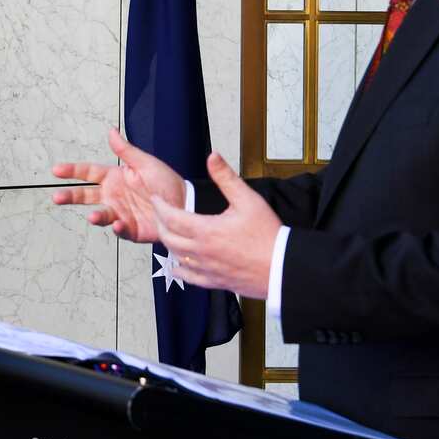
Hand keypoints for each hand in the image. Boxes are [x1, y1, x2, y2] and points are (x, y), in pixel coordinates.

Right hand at [51, 127, 185, 241]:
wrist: (186, 204)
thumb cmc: (167, 182)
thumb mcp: (146, 163)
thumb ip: (126, 151)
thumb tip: (111, 131)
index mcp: (115, 178)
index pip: (89, 173)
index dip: (72, 171)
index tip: (56, 170)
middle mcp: (114, 196)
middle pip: (86, 196)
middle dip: (71, 197)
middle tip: (57, 198)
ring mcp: (121, 213)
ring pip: (101, 215)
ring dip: (96, 216)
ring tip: (92, 217)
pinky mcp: (132, 230)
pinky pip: (121, 230)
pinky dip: (118, 228)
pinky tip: (118, 224)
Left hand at [149, 152, 279, 297]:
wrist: (282, 267)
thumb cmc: (267, 234)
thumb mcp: (248, 199)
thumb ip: (226, 177)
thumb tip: (212, 157)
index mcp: (206, 230)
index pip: (170, 217)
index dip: (159, 206)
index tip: (156, 198)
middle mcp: (201, 251)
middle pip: (167, 237)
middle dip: (159, 222)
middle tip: (159, 212)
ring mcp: (205, 269)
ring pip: (174, 256)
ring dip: (168, 242)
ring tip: (168, 231)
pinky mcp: (213, 281)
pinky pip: (187, 276)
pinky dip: (178, 267)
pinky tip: (177, 262)